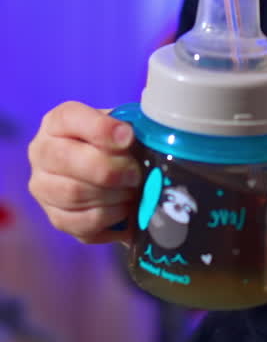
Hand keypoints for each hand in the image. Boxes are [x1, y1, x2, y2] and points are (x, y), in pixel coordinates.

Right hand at [27, 102, 140, 243]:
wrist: (103, 170)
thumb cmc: (114, 144)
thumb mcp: (120, 127)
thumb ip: (129, 129)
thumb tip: (150, 142)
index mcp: (57, 122)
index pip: (69, 117)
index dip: (100, 129)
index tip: (128, 137)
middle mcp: (41, 153)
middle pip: (66, 160)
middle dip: (109, 169)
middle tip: (135, 173)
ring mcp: (44, 188)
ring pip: (74, 194)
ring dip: (113, 195)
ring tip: (132, 191)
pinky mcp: (57, 218)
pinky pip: (83, 223)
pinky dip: (111, 217)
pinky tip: (126, 209)